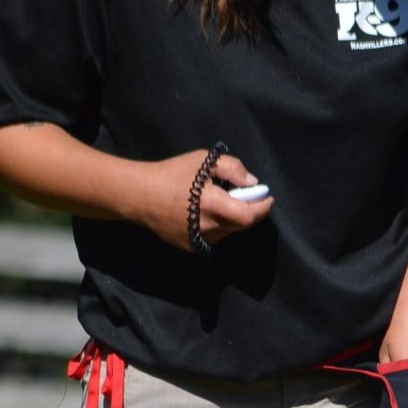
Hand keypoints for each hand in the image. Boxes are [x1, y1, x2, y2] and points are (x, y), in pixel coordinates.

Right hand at [135, 149, 274, 252]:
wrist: (140, 195)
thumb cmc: (172, 173)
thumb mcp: (202, 160)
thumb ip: (232, 168)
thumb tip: (252, 182)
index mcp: (212, 204)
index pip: (248, 215)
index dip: (262, 208)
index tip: (267, 198)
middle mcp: (208, 227)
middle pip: (241, 225)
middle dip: (250, 211)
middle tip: (247, 196)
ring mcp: (199, 239)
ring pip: (229, 232)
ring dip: (233, 219)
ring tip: (223, 202)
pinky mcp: (192, 247)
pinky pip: (215, 237)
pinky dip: (219, 225)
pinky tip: (206, 212)